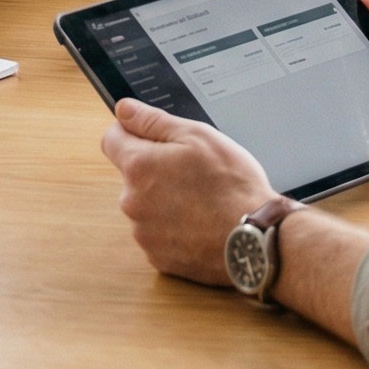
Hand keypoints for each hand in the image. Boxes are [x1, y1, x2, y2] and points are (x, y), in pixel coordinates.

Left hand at [100, 97, 275, 286]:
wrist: (256, 238)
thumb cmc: (231, 185)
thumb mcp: (197, 136)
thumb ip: (153, 121)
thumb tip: (123, 110)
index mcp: (139, 167)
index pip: (112, 139)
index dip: (132, 133)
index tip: (153, 138)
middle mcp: (132, 202)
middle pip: (132, 175)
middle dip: (155, 170)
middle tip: (191, 170)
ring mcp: (144, 233)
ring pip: (146, 206)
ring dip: (164, 200)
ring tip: (201, 200)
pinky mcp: (159, 258)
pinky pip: (159, 234)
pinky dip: (174, 228)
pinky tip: (200, 223)